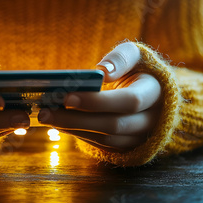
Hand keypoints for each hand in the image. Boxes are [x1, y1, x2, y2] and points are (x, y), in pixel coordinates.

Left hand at [38, 42, 161, 151]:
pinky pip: (102, 144)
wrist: (153, 95)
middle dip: (77, 118)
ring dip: (73, 128)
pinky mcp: (127, 146)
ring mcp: (140, 136)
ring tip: (47, 116)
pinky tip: (58, 123)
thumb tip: (102, 71)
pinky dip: (78, 134)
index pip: (129, 101)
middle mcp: (152, 119)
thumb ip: (121, 58)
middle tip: (46, 110)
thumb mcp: (136, 56)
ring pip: (106, 138)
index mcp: (156, 93)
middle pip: (113, 124)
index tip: (67, 96)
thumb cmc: (139, 70)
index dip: (98, 101)